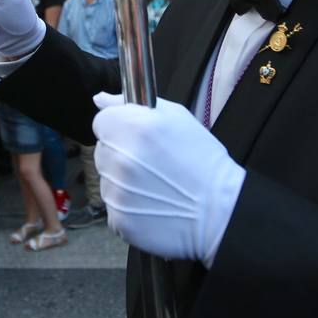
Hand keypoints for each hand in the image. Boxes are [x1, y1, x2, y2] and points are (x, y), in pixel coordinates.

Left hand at [92, 93, 245, 267]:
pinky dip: (128, 206)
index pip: (101, 122)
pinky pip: (114, 206)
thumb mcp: (176, 117)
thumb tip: (99, 99)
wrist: (219, 209)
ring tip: (154, 185)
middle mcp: (120, 159)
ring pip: (107, 179)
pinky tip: (152, 204)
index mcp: (133, 128)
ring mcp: (117, 192)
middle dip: (120, 153)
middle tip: (150, 163)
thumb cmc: (201, 158)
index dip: (119, 127)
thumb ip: (131, 105)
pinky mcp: (118, 219)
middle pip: (103, 151)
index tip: (135, 137)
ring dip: (123, 181)